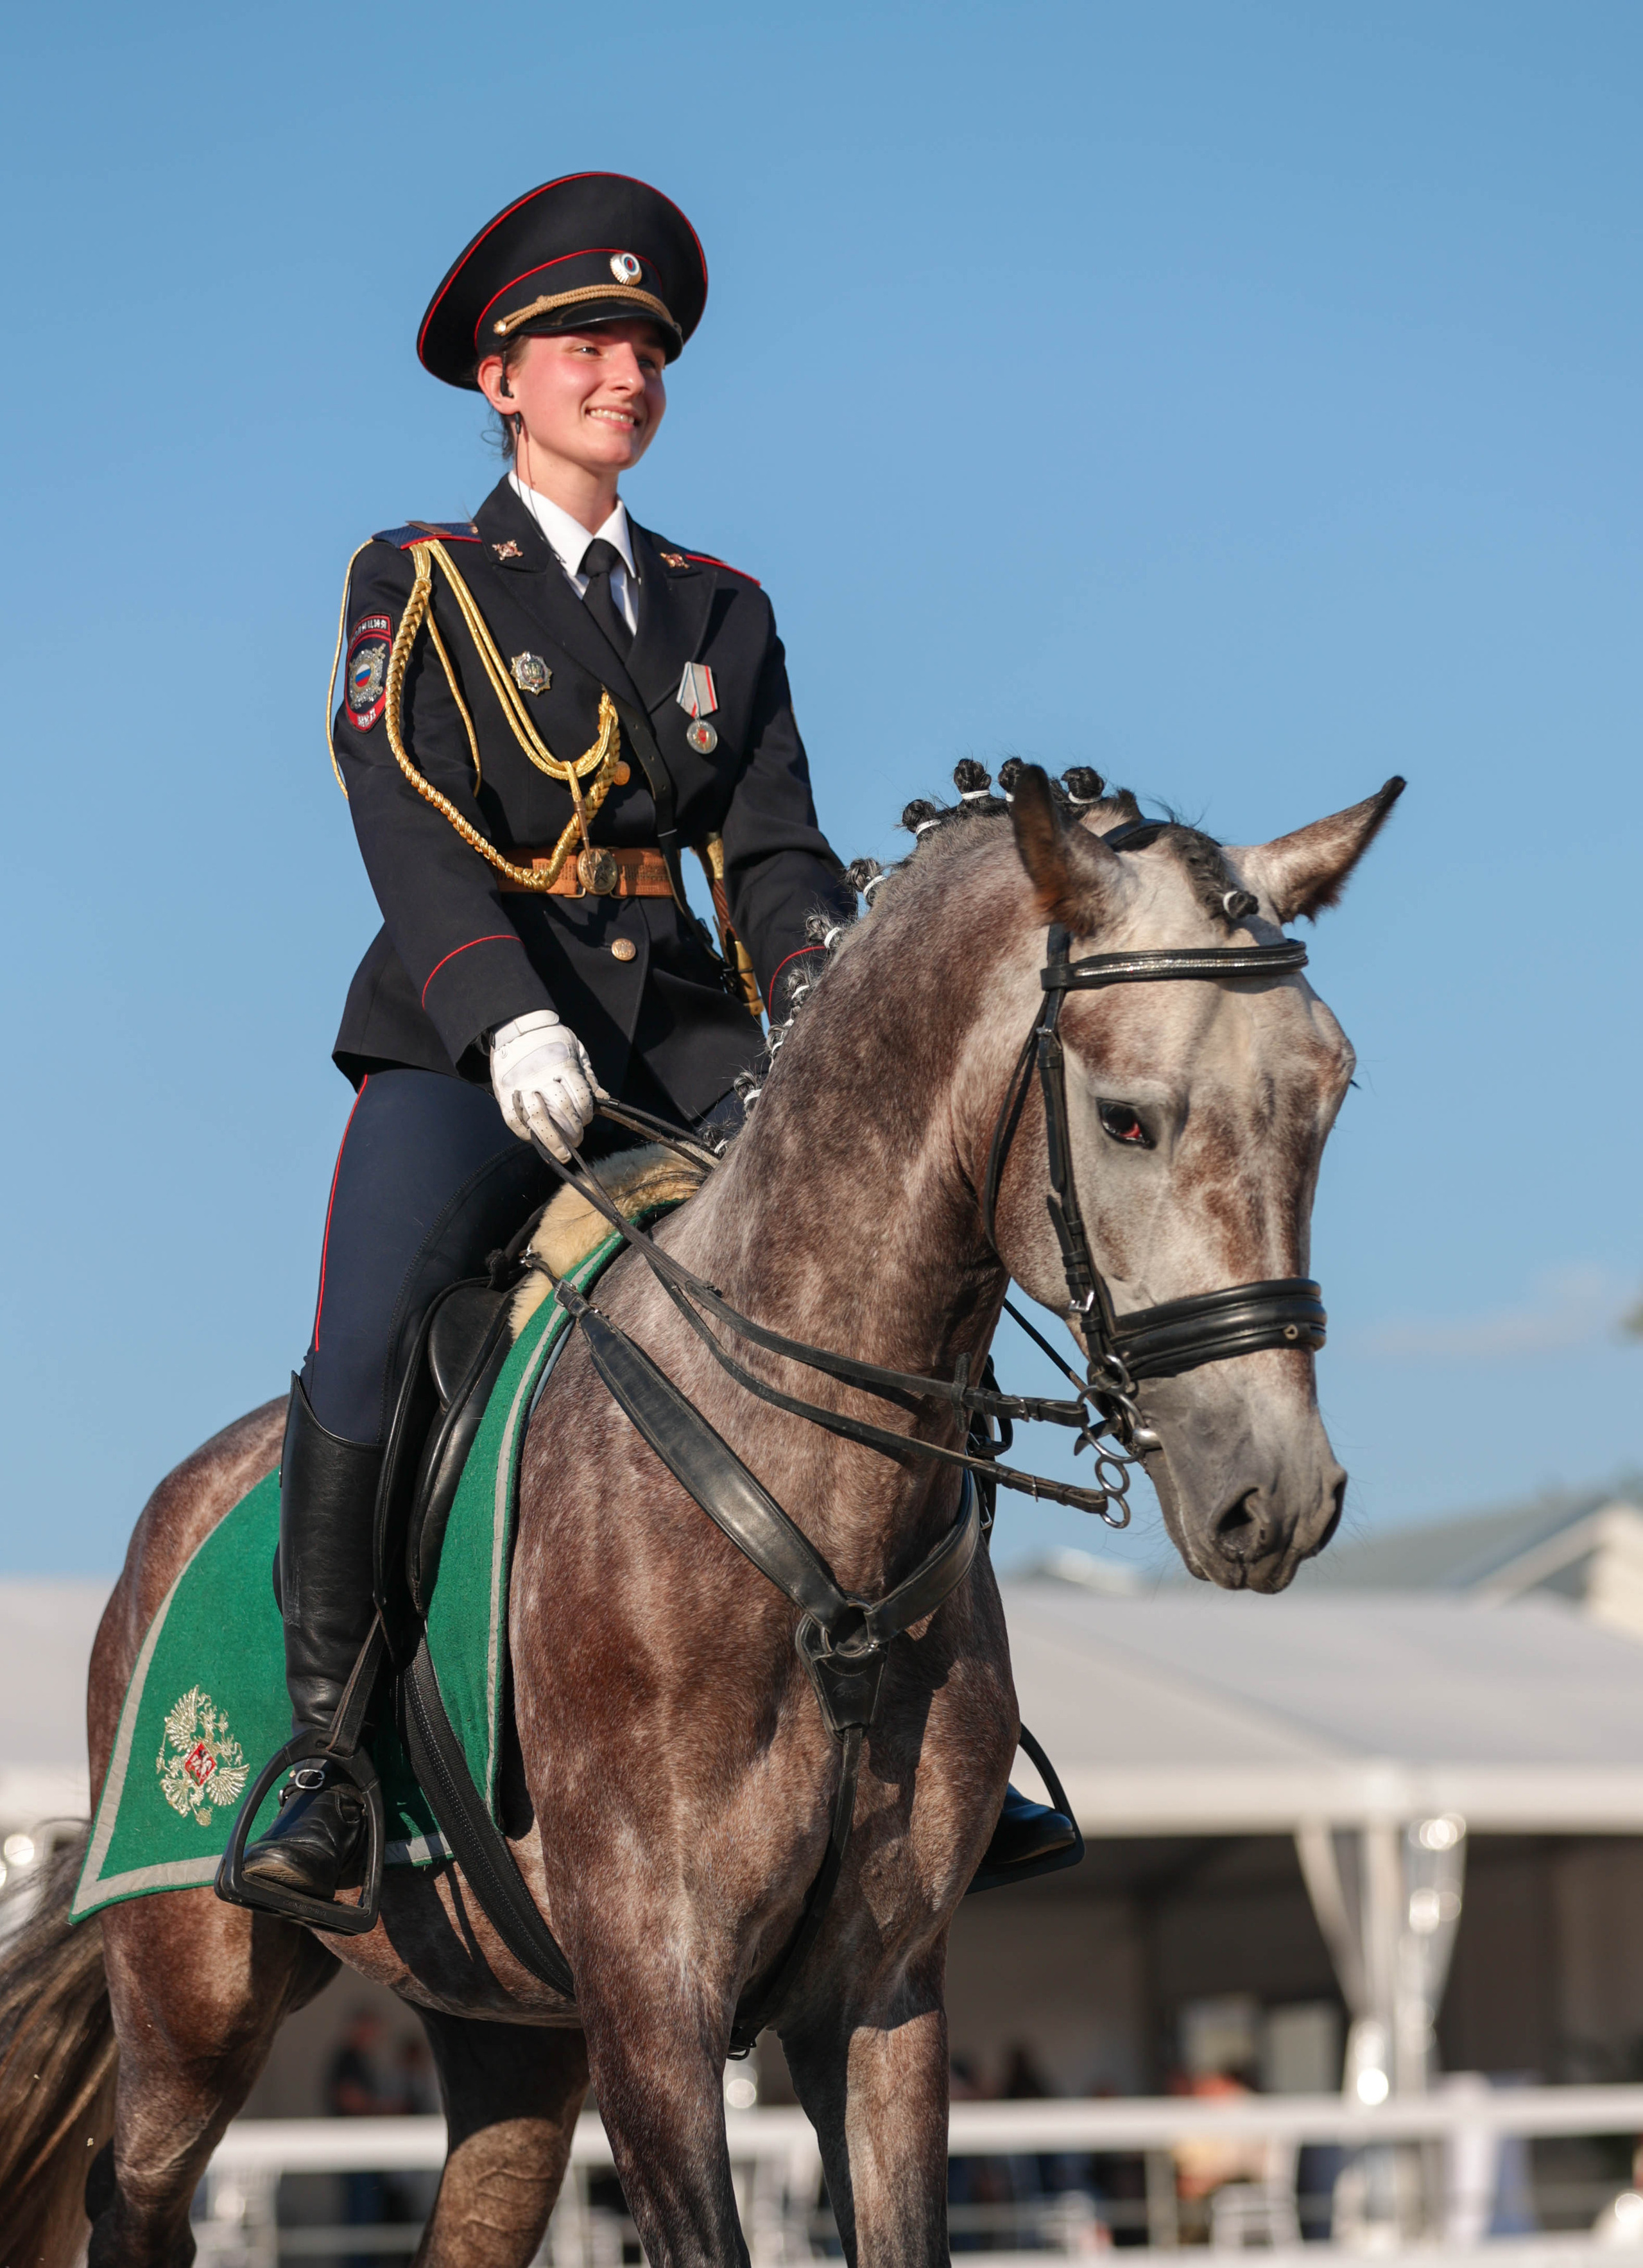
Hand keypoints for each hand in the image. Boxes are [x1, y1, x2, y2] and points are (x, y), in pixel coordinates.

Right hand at [489, 1010, 602, 1159]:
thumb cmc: (550, 1039)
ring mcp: (521, 1087)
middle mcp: (541, 1077)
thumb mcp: (575, 1049)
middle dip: (572, 1131)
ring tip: (562, 1152)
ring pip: (539, 1119)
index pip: (579, 1097)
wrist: (515, 1026)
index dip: (585, 1114)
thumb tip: (604, 1099)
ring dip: (553, 1140)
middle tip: (577, 1140)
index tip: (586, 1121)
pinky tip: (538, 1139)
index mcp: (562, 1065)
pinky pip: (516, 1121)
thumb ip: (588, 1076)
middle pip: (560, 1111)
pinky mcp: (505, 1094)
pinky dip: (528, 1134)